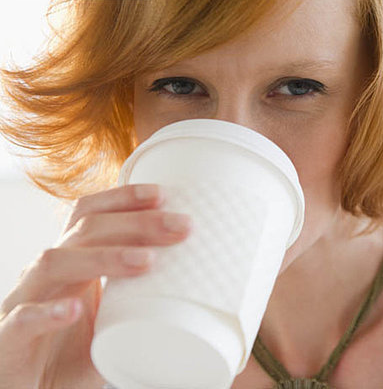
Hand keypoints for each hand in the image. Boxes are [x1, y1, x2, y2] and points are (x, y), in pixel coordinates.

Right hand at [0, 184, 191, 387]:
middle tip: (180, 226)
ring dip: (104, 257)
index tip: (163, 195)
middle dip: (135, 223)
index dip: (122, 199)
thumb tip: (199, 283)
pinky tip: (76, 310)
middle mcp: (45, 275)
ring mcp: (24, 303)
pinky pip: (22, 320)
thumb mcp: (113, 317)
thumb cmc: (73, 351)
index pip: (90, 215)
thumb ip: (142, 299)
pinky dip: (47, 313)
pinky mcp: (9, 340)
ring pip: (55, 263)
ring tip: (149, 261)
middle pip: (84, 231)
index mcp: (70, 262)